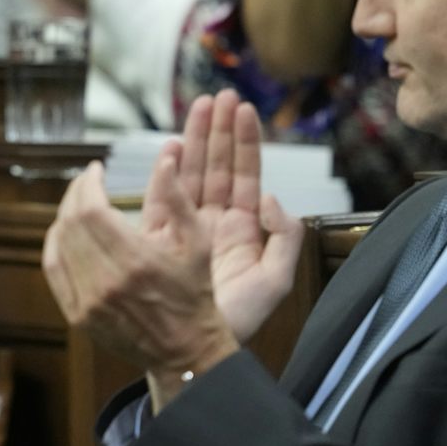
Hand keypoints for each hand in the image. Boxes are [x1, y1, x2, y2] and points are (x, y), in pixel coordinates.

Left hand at [42, 157, 237, 386]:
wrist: (185, 350)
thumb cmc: (194, 293)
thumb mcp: (198, 243)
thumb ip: (179, 200)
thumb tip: (166, 161)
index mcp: (135, 260)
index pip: (91, 209)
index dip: (88, 183)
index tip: (95, 169)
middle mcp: (106, 281)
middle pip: (71, 223)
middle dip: (75, 193)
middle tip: (85, 181)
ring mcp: (88, 301)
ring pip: (58, 244)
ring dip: (64, 216)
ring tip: (77, 202)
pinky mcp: (78, 316)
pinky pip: (53, 270)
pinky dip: (54, 245)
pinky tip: (63, 232)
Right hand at [163, 91, 304, 342]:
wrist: (197, 350)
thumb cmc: (237, 322)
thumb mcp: (276, 280)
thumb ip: (284, 236)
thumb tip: (268, 196)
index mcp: (243, 229)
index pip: (243, 174)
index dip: (244, 142)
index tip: (242, 109)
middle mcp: (214, 223)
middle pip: (216, 165)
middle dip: (217, 130)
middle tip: (218, 95)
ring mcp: (187, 228)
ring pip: (192, 174)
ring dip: (195, 140)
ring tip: (199, 106)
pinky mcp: (163, 237)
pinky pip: (164, 197)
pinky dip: (167, 171)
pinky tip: (171, 147)